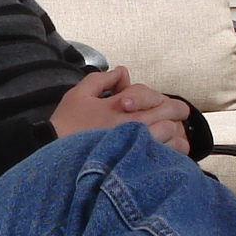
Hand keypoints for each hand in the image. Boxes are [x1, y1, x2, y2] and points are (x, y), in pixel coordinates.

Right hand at [48, 65, 191, 153]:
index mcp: (120, 105)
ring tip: (172, 133)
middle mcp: (134, 124)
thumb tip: (123, 72)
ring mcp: (139, 144)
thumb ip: (102, 79)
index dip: (152, 96)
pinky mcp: (141, 162)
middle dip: (175, 109)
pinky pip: (170, 155)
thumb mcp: (79, 94)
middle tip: (176, 113)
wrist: (60, 159)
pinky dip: (174, 150)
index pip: (150, 94)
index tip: (152, 102)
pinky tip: (169, 149)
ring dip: (176, 131)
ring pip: (174, 133)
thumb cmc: (67, 125)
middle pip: (170, 110)